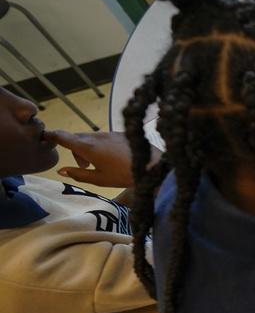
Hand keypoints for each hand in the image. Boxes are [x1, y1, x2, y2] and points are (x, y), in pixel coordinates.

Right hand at [41, 131, 156, 187]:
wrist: (154, 166)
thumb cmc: (125, 175)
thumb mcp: (99, 179)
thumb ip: (78, 174)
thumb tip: (61, 170)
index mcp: (88, 147)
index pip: (62, 136)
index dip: (50, 135)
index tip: (43, 137)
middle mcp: (97, 136)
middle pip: (76, 138)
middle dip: (74, 150)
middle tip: (83, 166)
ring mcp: (110, 133)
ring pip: (91, 138)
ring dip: (88, 149)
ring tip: (99, 164)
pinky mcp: (121, 133)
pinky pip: (104, 137)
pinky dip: (101, 146)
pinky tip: (114, 158)